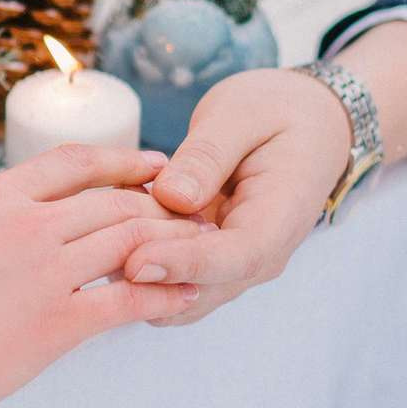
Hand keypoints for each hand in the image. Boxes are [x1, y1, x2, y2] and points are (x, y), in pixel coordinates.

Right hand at [0, 146, 202, 407]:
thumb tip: (20, 219)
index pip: (76, 161)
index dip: (125, 161)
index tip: (155, 167)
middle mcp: (23, 224)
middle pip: (115, 200)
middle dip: (160, 206)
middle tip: (191, 216)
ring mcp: (42, 274)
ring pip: (130, 242)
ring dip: (171, 246)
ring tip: (198, 252)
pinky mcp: (53, 326)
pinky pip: (128, 301)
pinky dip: (163, 296)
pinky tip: (183, 300)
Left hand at [124, 69, 352, 326]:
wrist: (307, 124)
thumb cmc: (279, 112)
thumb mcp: (242, 114)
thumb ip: (207, 156)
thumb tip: (171, 197)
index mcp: (280, 218)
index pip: (235, 258)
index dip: (183, 265)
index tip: (135, 262)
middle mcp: (259, 256)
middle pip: (200, 289)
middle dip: (148, 271)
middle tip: (99, 236)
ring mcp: (232, 265)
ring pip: (176, 295)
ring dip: (138, 268)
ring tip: (105, 220)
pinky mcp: (206, 261)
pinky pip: (166, 277)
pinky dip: (136, 258)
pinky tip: (112, 219)